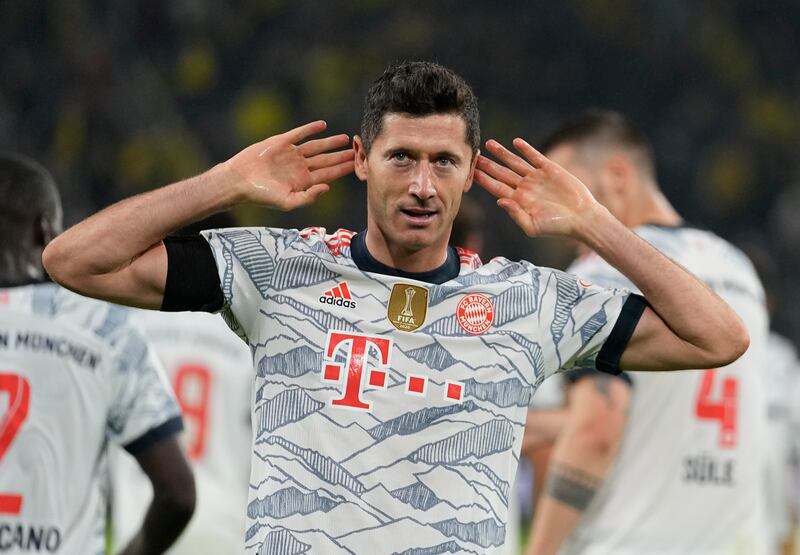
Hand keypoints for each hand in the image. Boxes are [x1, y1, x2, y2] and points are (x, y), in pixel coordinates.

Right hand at [225, 120, 353, 210]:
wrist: (239, 181)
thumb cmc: (262, 196)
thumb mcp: (288, 202)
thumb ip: (309, 197)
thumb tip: (328, 187)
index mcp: (303, 182)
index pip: (328, 174)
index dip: (342, 169)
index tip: (356, 164)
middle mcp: (299, 167)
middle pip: (325, 160)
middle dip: (341, 156)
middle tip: (357, 150)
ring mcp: (291, 154)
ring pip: (316, 146)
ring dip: (330, 142)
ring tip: (345, 138)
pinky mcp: (280, 142)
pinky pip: (299, 133)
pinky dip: (310, 129)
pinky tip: (322, 125)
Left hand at [474, 138, 602, 238]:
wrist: (582, 218)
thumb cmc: (557, 227)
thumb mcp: (532, 226)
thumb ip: (515, 214)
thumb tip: (499, 201)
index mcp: (518, 201)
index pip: (496, 188)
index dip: (483, 180)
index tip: (470, 171)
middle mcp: (524, 188)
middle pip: (501, 173)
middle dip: (487, 165)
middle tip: (474, 155)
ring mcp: (536, 178)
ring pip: (515, 162)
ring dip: (502, 153)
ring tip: (489, 144)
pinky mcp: (550, 169)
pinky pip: (535, 157)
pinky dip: (526, 149)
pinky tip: (515, 142)